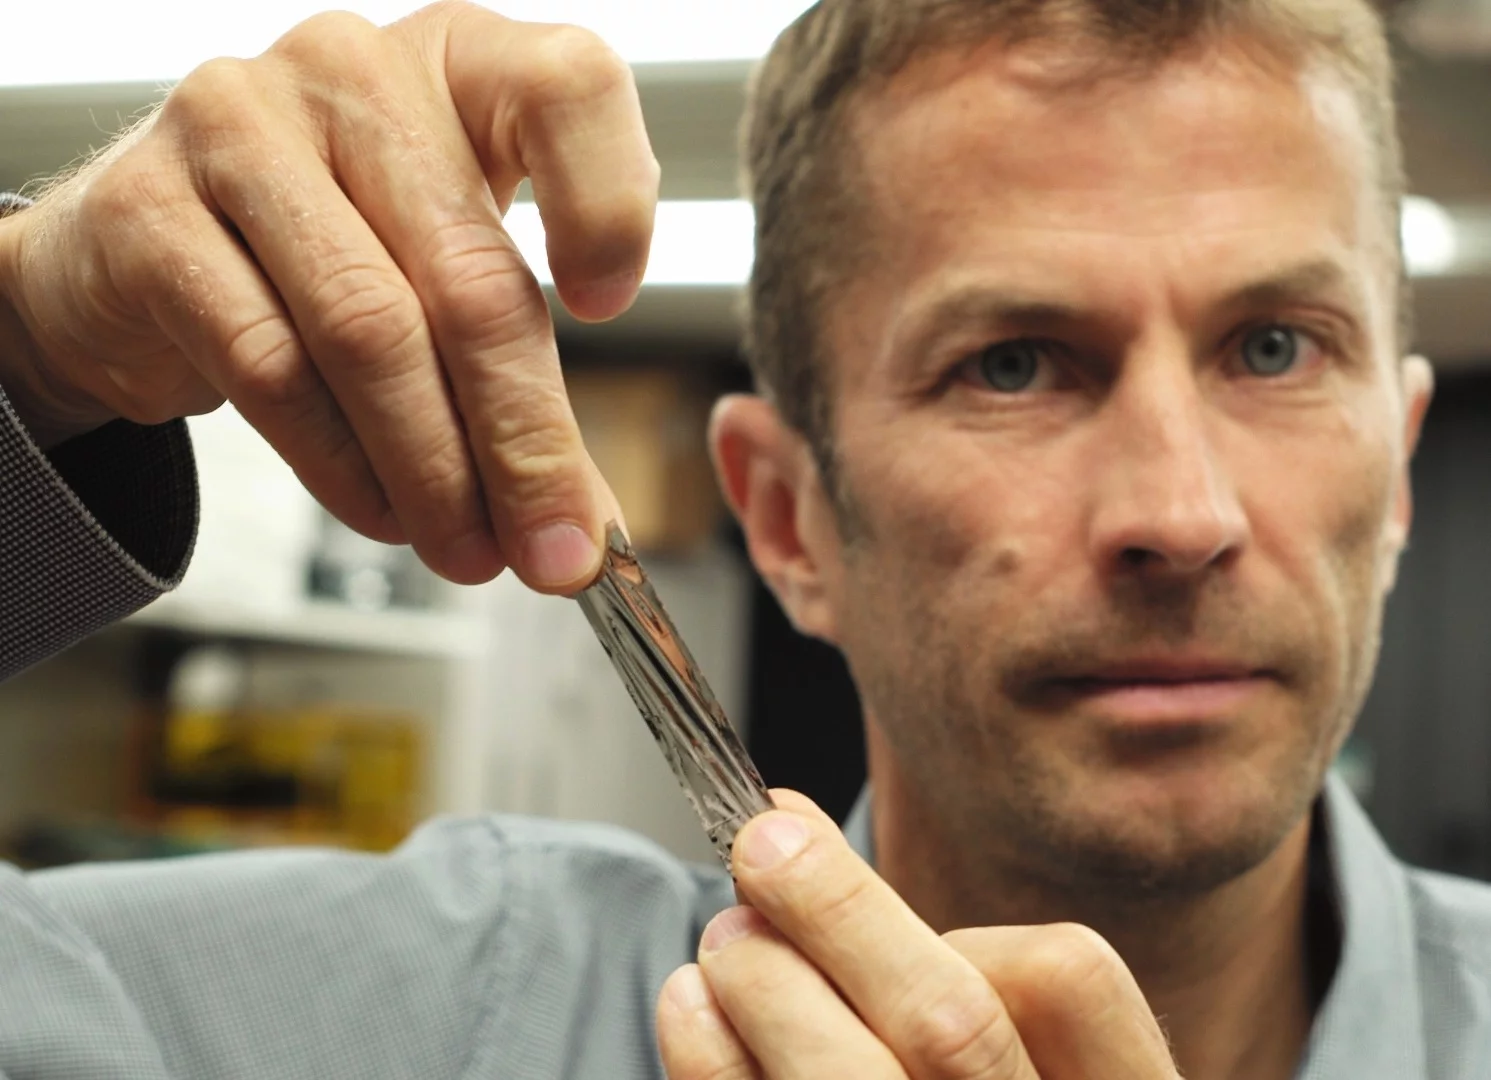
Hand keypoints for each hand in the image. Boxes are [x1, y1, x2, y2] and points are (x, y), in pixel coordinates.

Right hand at [0, 1, 657, 589]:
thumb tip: (584, 525)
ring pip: (369, 331)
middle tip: (555, 547)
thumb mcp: (447, 267)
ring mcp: (238, 127)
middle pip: (468, 274)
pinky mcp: (150, 212)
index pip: (568, 85)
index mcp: (459, 61)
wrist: (145, 250)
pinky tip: (381, 515)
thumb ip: (523, 370)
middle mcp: (352, 69)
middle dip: (522, 438)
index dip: (607, 203)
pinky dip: (340, 464)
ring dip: (432, 470)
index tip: (610, 309)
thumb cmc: (335, 249)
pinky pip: (269, 365)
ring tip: (469, 550)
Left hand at [655, 791, 1179, 1078]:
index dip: (966, 925)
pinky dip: (714, 1061)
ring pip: (855, 1077)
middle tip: (759, 848)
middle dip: (838, 913)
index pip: (1067, 977)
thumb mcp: (997, 1045)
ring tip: (727, 943)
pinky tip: (693, 1010)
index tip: (891, 900)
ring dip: (769, 985)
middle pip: (951, 1021)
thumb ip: (914, 957)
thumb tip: (787, 820)